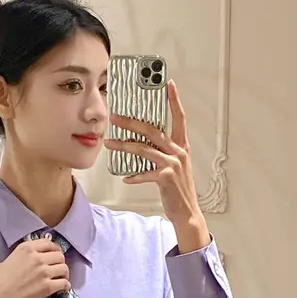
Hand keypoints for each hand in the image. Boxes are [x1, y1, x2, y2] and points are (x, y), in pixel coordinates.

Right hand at [0, 238, 69, 297]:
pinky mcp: (47, 287)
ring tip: (60, 279)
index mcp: (27, 248)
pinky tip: (61, 288)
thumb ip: (22, 257)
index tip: (54, 256)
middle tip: (57, 270)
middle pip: (60, 255)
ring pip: (64, 268)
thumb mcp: (8, 259)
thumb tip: (27, 261)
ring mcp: (44, 272)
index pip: (49, 243)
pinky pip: (64, 283)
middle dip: (60, 262)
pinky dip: (65, 286)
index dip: (55, 250)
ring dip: (64, 274)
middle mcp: (37, 257)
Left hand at [105, 80, 210, 252]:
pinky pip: (145, 173)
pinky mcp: (166, 177)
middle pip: (153, 130)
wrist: (186, 212)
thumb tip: (141, 144)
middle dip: (132, 122)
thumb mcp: (174, 166)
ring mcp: (173, 164)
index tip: (168, 84)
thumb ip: (162, 152)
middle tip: (116, 117)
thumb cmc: (177, 189)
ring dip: (124, 145)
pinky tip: (125, 177)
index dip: (174, 100)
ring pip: (144, 149)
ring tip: (109, 142)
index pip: (179, 118)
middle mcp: (179, 151)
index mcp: (182, 146)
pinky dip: (134, 176)